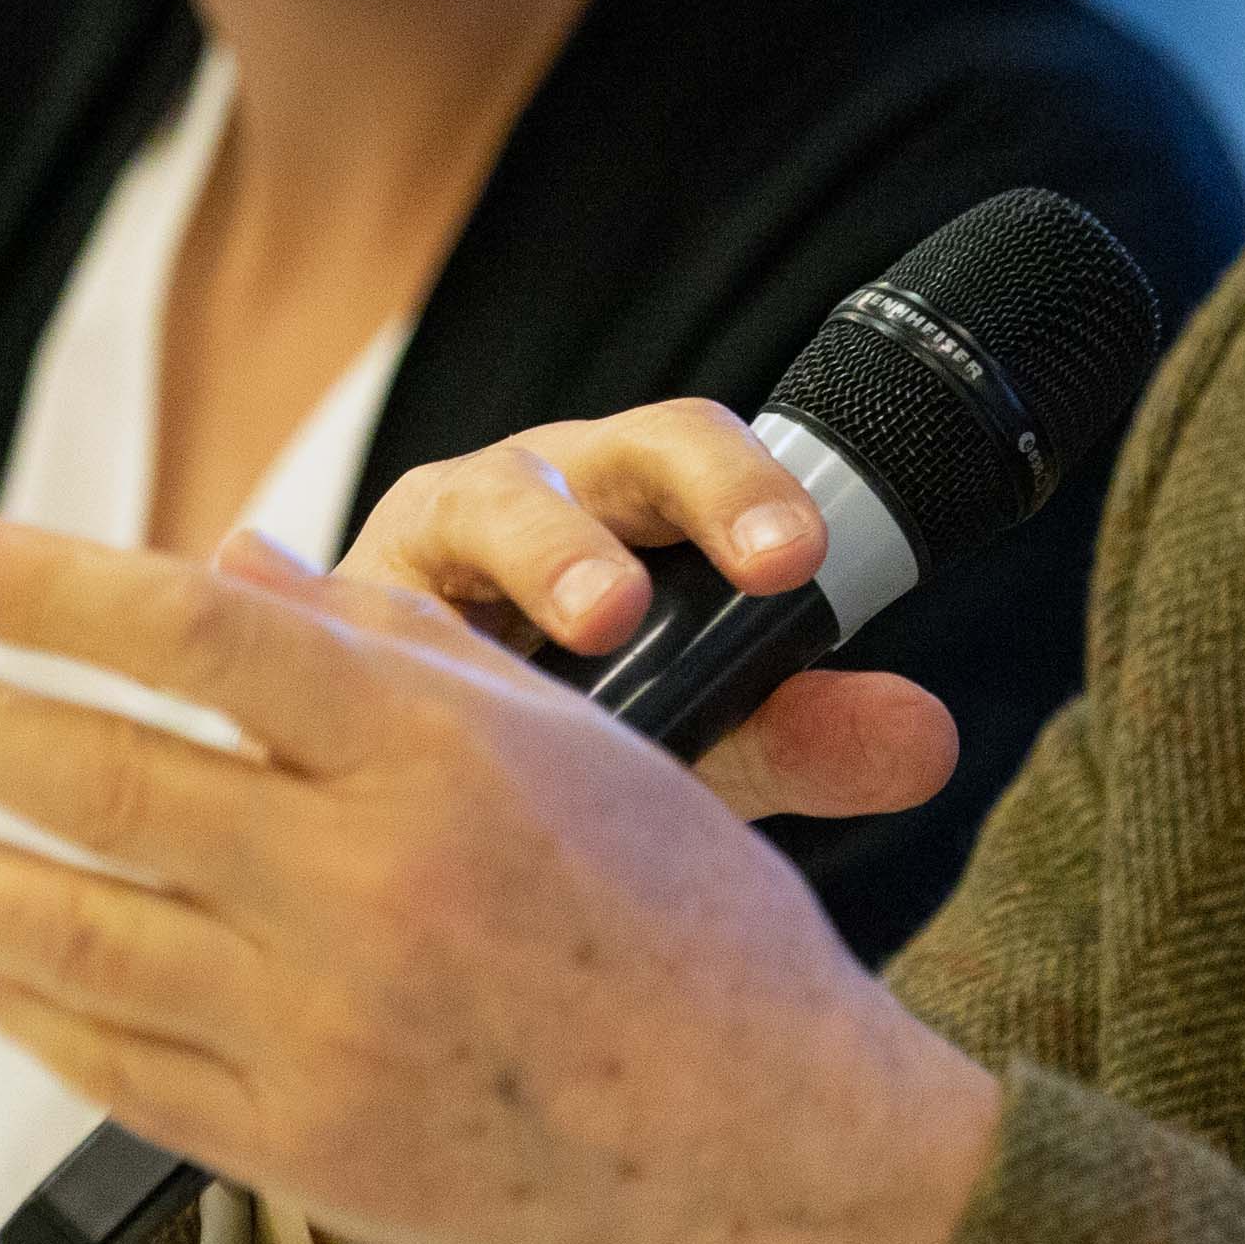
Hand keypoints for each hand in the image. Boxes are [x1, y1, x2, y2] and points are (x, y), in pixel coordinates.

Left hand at [0, 515, 1001, 1243]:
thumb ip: (396, 650)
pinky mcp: (304, 1150)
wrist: (760, 1150)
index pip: (201, 637)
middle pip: (108, 780)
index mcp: (444, 758)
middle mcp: (372, 886)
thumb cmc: (683, 920)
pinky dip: (26, 998)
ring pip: (78, 933)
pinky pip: (116, 1064)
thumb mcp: (574, 743)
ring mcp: (327, 1029)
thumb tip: (231, 558)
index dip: (53, 589)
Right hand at [338, 396, 961, 825]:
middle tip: (678, 590)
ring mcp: (406, 550)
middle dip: (627, 518)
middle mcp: (515, 498)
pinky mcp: (314, 614)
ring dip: (530, 556)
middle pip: (575, 466)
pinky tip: (336, 641)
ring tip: (589, 622)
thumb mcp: (701, 748)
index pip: (687, 458)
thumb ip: (803, 734)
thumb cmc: (575, 738)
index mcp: (619, 505)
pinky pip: (326, 604)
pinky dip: (328, 615)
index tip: (801, 557)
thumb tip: (930, 738)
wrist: (417, 786)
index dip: (743, 492)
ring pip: (460, 516)